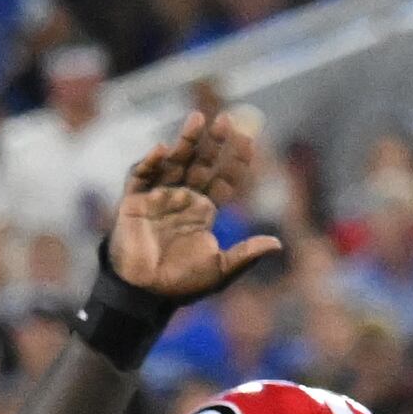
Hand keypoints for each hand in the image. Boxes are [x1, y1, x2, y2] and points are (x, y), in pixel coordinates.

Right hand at [105, 109, 282, 301]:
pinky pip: (141, 177)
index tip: (250, 140)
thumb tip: (278, 244)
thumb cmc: (181, 284)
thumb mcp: (221, 270)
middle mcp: (182, 199)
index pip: (223, 180)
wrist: (145, 294)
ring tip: (198, 119)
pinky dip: (150, 163)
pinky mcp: (134, 202)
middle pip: (200, 163)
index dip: (235, 161)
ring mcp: (158, 197)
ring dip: (184, 141)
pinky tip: (162, 150)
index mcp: (204, 212)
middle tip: (227, 119)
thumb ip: (246, 255)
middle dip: (212, 142)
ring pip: (173, 162)